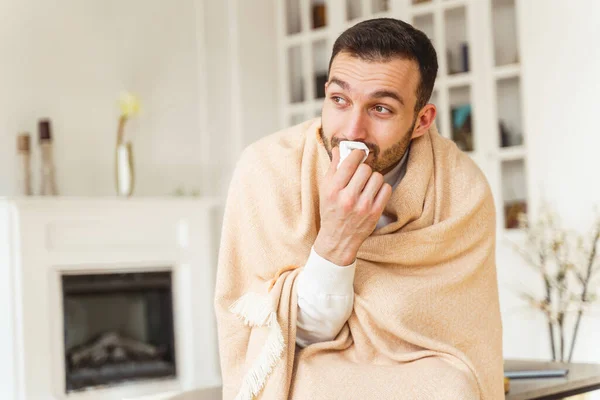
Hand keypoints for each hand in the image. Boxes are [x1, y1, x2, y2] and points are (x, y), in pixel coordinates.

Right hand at [314, 146, 392, 265]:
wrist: (338, 239)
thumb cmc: (331, 211)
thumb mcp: (325, 190)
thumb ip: (333, 168)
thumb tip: (340, 148)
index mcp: (333, 190)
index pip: (350, 163)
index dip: (357, 154)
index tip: (359, 154)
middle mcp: (347, 198)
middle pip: (366, 169)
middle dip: (364, 169)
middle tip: (361, 174)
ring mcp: (363, 207)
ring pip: (377, 177)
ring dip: (373, 179)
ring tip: (366, 185)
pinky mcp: (375, 213)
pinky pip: (386, 189)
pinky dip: (381, 189)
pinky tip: (373, 193)